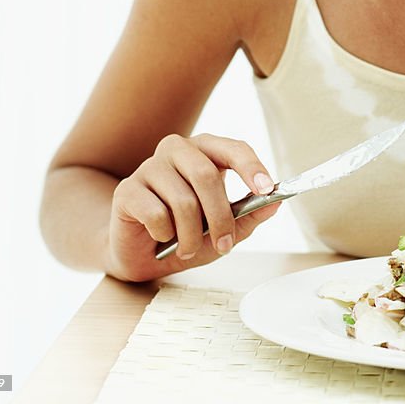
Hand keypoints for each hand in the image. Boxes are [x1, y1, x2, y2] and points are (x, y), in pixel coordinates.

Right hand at [107, 133, 281, 281]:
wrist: (140, 255)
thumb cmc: (184, 233)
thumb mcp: (223, 229)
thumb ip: (248, 215)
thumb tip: (276, 203)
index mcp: (205, 150)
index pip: (234, 148)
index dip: (251, 167)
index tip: (266, 189)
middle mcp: (177, 150)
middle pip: (207, 175)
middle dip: (220, 216)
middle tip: (225, 244)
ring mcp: (149, 166)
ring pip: (183, 200)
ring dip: (191, 235)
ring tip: (188, 248)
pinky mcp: (127, 190)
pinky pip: (155, 213)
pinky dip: (165, 234)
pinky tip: (161, 237)